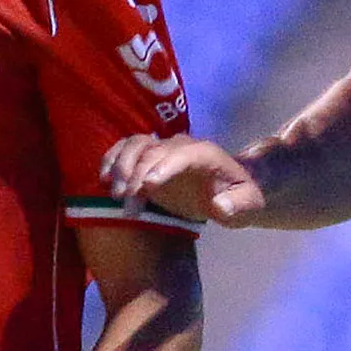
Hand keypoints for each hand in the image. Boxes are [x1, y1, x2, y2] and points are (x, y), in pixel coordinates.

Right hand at [100, 133, 264, 227]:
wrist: (229, 190)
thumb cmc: (239, 199)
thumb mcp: (248, 205)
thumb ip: (238, 205)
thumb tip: (219, 206)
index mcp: (205, 154)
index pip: (182, 154)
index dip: (163, 166)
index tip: (147, 187)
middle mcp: (181, 146)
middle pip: (153, 150)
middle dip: (136, 173)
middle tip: (125, 201)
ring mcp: (163, 149)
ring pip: (135, 144)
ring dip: (120, 165)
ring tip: (113, 194)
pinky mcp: (148, 158)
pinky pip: (126, 148)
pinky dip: (112, 159)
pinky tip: (102, 180)